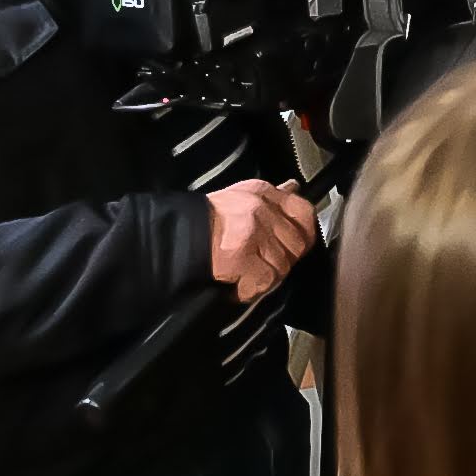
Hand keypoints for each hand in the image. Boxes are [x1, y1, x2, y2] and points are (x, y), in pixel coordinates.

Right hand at [207, 180, 316, 303]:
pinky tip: (238, 284)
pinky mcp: (242, 257)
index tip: (292, 246)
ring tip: (246, 274)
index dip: (303, 233)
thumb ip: (270, 196)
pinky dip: (252, 288)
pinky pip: (265, 280)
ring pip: (282, 265)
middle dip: (284, 259)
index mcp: (262, 192)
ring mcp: (253, 233)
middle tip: (263, 264)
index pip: (304, 212)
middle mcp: (260, 209)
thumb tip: (294, 187)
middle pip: (297, 244)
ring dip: (265, 276)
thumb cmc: (204, 222)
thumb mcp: (240, 197)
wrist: (171, 239)